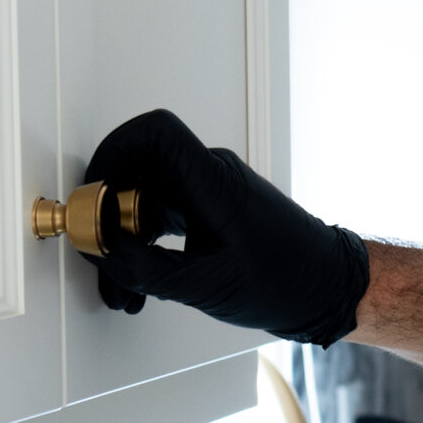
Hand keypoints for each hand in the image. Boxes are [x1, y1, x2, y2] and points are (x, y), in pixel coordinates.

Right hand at [82, 109, 370, 344]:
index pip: (155, 133)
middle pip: (137, 172)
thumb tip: (100, 251)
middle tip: (100, 254)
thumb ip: (145, 268)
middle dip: (108, 216)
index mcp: (215, 182)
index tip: (94, 196)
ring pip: (144, 201)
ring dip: (124, 241)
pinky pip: (161, 218)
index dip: (113, 153)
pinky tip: (138, 284)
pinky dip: (144, 247)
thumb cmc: (289, 282)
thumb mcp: (206, 286)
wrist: (328, 289)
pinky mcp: (207, 210)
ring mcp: (208, 192)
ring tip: (119, 287)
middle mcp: (210, 177)